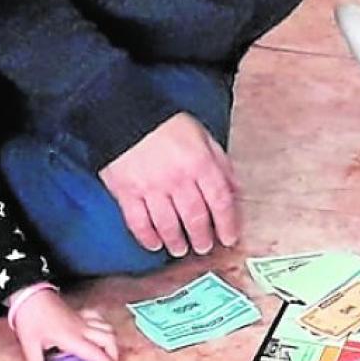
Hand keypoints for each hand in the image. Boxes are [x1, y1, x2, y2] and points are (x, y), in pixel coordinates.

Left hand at [10, 289, 118, 360]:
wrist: (29, 294)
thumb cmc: (30, 318)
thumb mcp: (30, 345)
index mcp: (72, 339)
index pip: (97, 355)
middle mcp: (82, 329)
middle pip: (109, 340)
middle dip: (115, 356)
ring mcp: (82, 320)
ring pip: (108, 328)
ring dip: (112, 342)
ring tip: (108, 354)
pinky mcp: (79, 313)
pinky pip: (99, 318)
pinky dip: (104, 327)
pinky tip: (99, 333)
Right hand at [98, 114, 239, 257]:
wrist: (124, 112)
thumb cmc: (166, 124)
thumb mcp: (203, 137)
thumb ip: (221, 165)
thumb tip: (235, 191)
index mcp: (200, 163)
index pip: (220, 201)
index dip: (227, 224)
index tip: (229, 238)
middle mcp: (178, 178)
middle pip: (195, 217)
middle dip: (202, 238)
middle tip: (204, 247)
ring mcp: (151, 187)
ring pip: (168, 225)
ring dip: (177, 242)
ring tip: (180, 249)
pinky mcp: (127, 192)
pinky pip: (139, 222)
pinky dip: (148, 237)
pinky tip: (154, 244)